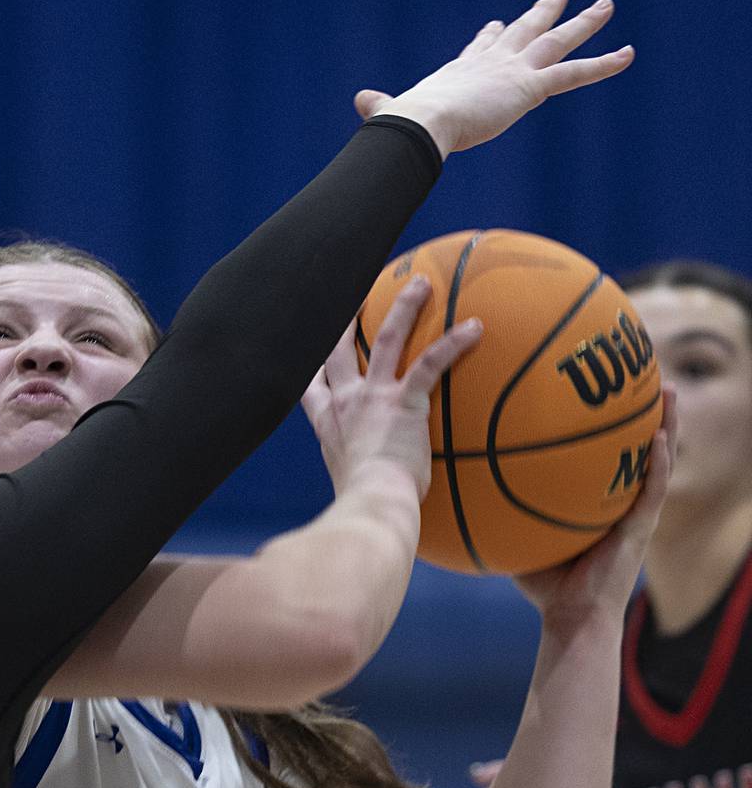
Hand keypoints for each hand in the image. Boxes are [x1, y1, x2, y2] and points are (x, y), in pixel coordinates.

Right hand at [302, 275, 480, 500]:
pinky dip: (453, 343)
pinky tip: (476, 327)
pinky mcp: (404, 402)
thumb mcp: (348, 484)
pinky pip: (430, 363)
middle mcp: (345, 402)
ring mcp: (373, 398)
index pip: (311, 385)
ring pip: (385, 340)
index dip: (312, 364)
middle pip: (340, 349)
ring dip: (403, 308)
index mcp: (328, 423)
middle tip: (359, 296)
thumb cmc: (363, 504)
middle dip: (347, 319)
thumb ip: (356, 474)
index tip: (316, 351)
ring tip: (420, 283)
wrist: (370, 503)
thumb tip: (369, 495)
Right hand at [362, 0, 632, 158]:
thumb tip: (360, 104)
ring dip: (584, 22)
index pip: (482, 47)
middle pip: (524, 30)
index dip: (491, 36)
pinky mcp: (530, 86)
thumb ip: (380, 107)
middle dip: (544, 13)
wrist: (421, 123)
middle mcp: (492, 62)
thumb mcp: (393, 113)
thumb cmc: (405, 124)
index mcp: (461, 70)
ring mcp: (513, 70)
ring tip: (606, 5)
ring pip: (557, 41)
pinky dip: (603, 64)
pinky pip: (574, 73)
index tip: (499, 25)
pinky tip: (628, 54)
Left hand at [514, 387, 676, 625]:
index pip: (605, 454)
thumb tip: (455, 482)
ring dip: (667, 425)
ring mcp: (637, 515)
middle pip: (637, 447)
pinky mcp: (643, 530)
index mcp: (598, 501)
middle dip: (642, 411)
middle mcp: (621, 502)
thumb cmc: (543, 585)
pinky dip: (660, 464)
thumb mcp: (517, 536)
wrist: (571, 619)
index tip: (601, 387)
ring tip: (669, 391)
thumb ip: (495, 510)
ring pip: (659, 461)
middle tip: (643, 373)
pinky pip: (654, 490)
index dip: (608, 423)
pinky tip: (661, 437)